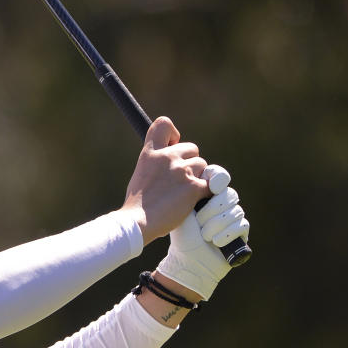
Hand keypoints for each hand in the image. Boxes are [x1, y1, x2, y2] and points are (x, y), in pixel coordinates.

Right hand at [120, 117, 209, 244]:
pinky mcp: (194, 187)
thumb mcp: (141, 173)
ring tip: (183, 194)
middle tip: (180, 180)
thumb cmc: (137, 204)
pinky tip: (195, 201)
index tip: (172, 146)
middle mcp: (167, 157)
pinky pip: (210, 184)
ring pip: (203, 166)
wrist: (137, 223)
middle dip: (190, 162)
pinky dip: (205, 193)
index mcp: (150, 152)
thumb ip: (156, 163)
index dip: (173, 134)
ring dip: (197, 178)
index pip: (164, 124)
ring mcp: (182, 171)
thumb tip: (171, 162)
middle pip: (192, 148)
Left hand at [156, 165, 249, 299]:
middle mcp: (222, 202)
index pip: (218, 176)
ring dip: (216, 224)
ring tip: (204, 235)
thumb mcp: (182, 209)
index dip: (217, 178)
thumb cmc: (182, 234)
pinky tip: (215, 241)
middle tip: (199, 220)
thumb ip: (189, 190)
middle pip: (228, 193)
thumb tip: (196, 172)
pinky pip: (241, 225)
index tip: (212, 186)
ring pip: (235, 210)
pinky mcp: (242, 232)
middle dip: (213, 208)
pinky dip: (226, 234)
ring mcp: (233, 216)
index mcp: (207, 193)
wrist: (187, 260)